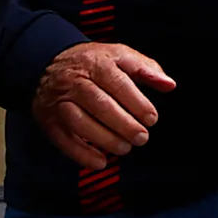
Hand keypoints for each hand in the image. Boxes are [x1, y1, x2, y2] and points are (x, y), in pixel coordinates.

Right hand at [33, 41, 171, 166]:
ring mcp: (60, 101)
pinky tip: (100, 161)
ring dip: (104, 139)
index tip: (151, 118)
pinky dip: (81, 154)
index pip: (119, 83)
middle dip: (124, 124)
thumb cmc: (93, 62)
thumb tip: (169, 84)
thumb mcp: (121, 56)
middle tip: (141, 138)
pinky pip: (63, 139)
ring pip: (80, 122)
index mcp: (97, 64)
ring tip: (124, 148)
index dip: (137, 103)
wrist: (51, 62)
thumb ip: (147, 69)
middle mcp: (76, 82)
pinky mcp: (49, 119)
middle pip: (100, 104)